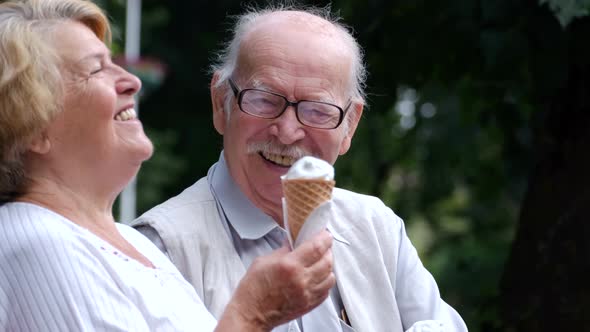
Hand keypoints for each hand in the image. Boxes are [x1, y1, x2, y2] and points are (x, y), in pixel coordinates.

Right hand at [219, 230, 334, 330]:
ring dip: (328, 267)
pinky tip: (318, 278)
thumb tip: (292, 243)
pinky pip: (326, 291)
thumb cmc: (253, 289)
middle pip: (327, 261)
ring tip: (320, 262)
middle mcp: (301, 280)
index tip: (325, 235)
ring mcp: (307, 294)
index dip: (324, 238)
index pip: (316, 247)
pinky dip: (325, 282)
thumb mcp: (264, 261)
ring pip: (330, 277)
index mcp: (289, 266)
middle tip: (322, 247)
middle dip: (327, 251)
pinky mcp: (308, 305)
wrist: (251, 313)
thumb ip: (282, 250)